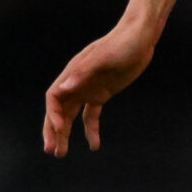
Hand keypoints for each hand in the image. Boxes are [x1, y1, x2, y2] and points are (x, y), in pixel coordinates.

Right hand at [42, 21, 157, 155]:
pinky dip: (91, 130)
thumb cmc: (122, 44)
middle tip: (51, 150)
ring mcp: (88, 89)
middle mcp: (76, 83)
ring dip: (66, 134)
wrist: (140, 38)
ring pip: (72, 116)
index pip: (54, 98)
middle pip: (58, 111)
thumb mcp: (103, 58)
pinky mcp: (102, 94)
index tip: (61, 129)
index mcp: (72, 73)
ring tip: (61, 153)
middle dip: (53, 130)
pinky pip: (91, 116)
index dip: (53, 115)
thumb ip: (83, 73)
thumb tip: (62, 89)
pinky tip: (94, 145)